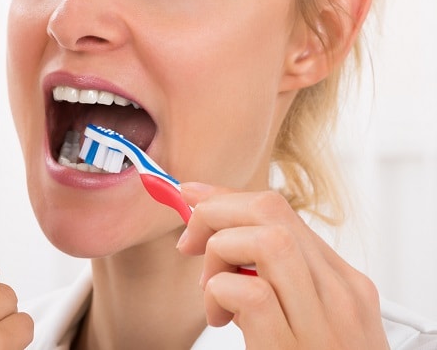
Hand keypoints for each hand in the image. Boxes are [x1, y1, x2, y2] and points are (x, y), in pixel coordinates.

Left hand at [177, 182, 387, 348]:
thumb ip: (274, 276)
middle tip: (191, 244)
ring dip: (219, 252)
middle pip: (270, 211)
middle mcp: (340, 295)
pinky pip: (248, 291)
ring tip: (213, 289)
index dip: (224, 198)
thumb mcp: (305, 318)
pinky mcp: (291, 347)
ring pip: (263, 240)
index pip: (280, 211)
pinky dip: (219, 293)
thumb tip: (211, 229)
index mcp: (344, 284)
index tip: (189, 199)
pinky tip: (220, 318)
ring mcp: (320, 322)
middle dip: (217, 213)